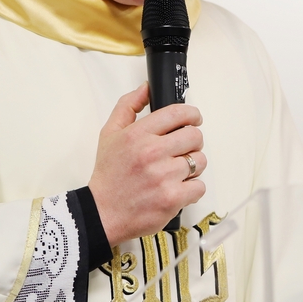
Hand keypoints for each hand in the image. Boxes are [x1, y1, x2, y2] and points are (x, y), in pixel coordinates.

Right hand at [89, 82, 206, 245]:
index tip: (193, 119)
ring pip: (200, 161)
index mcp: (137, 134)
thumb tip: (146, 88)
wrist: (102, 214)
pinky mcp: (172, 198)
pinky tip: (176, 188)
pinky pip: (199, 186)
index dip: (192, 114)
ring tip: (175, 172)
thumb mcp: (109, 134)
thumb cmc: (109, 175)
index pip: (178, 113)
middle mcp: (151, 153)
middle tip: (181, 150)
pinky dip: (191, 189)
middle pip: (195, 136)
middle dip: (192, 142)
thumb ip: (128, 106)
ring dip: (192, 166)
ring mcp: (163, 176)